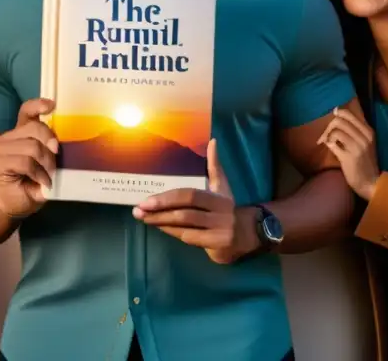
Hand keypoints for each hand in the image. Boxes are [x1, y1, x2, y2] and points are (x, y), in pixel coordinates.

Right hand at [0, 98, 57, 217]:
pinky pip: (26, 162)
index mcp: (22, 133)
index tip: (52, 105)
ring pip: (33, 147)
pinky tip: (42, 182)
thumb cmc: (33, 183)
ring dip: (46, 165)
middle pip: (36, 128)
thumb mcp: (46, 164)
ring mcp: (2, 148)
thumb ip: (51, 151)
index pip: (27, 111)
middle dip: (51, 145)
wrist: (15, 204)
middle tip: (56, 163)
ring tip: (48, 177)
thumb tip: (62, 143)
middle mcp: (10, 136)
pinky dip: (39, 174)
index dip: (38, 105)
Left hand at [133, 139, 246, 263]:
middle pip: (185, 212)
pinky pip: (189, 238)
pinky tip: (160, 227)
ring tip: (144, 218)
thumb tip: (212, 141)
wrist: (248, 236)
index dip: (167, 198)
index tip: (146, 199)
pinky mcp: (217, 245)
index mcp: (218, 197)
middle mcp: (220, 213)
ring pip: (185, 226)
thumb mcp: (222, 187)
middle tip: (139, 210)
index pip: (190, 195)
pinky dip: (172, 232)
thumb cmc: (227, 208)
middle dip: (160, 210)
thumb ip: (214, 166)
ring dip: (162, 222)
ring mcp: (219, 231)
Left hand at [317, 108, 379, 200]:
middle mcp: (364, 137)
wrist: (370, 182)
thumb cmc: (364, 161)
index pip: (349, 114)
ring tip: (328, 142)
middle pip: (339, 121)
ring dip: (328, 136)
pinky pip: (332, 144)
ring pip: (336, 131)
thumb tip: (337, 115)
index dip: (337, 114)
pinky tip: (330, 148)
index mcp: (368, 131)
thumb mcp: (365, 143)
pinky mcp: (349, 157)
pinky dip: (328, 144)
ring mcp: (357, 147)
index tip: (332, 118)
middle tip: (326, 134)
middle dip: (329, 126)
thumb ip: (355, 130)